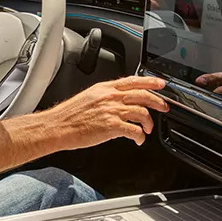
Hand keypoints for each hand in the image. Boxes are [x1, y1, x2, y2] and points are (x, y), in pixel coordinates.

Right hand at [46, 76, 169, 149]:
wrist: (57, 126)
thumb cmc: (69, 116)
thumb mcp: (88, 97)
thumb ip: (105, 96)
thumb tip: (118, 100)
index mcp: (104, 88)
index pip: (133, 81)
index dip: (150, 82)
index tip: (161, 84)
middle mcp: (110, 97)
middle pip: (142, 95)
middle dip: (158, 101)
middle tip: (164, 107)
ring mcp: (111, 111)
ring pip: (142, 112)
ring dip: (149, 122)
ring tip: (147, 129)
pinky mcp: (111, 126)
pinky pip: (134, 130)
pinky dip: (140, 136)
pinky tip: (138, 139)